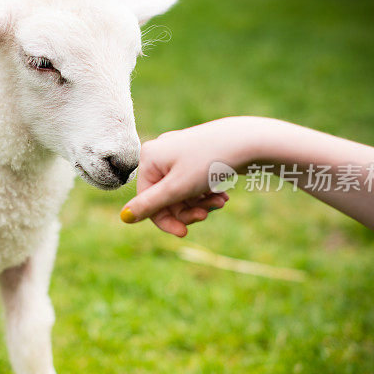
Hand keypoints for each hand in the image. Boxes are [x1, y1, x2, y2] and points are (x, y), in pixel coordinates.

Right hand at [120, 117, 258, 235]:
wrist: (249, 140)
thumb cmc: (210, 162)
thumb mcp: (177, 189)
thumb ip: (150, 205)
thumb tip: (124, 218)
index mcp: (149, 158)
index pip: (147, 200)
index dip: (165, 220)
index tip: (185, 233)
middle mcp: (160, 153)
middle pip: (165, 196)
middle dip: (186, 210)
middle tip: (207, 214)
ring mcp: (178, 153)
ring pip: (181, 191)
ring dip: (199, 203)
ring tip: (220, 202)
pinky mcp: (196, 155)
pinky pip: (193, 182)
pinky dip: (205, 192)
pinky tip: (222, 195)